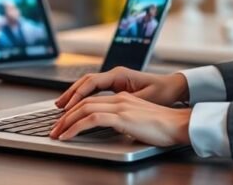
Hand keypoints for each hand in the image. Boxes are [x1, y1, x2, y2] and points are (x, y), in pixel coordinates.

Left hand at [49, 92, 191, 146]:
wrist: (178, 124)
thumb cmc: (163, 127)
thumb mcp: (139, 121)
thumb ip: (124, 121)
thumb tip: (114, 130)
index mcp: (123, 98)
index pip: (92, 100)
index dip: (76, 109)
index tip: (64, 120)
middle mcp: (119, 98)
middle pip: (84, 102)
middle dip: (65, 115)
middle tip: (54, 128)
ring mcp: (120, 106)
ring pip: (84, 109)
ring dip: (66, 122)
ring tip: (56, 133)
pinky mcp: (121, 116)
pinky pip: (91, 119)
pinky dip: (76, 127)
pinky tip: (68, 135)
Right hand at [55, 66, 189, 109]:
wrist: (174, 87)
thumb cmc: (163, 92)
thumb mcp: (145, 99)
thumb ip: (126, 102)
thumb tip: (109, 107)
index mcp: (119, 75)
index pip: (91, 83)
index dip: (77, 95)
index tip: (67, 107)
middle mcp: (115, 75)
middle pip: (85, 82)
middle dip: (70, 94)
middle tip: (58, 107)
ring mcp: (115, 79)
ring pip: (88, 85)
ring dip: (74, 95)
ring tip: (61, 106)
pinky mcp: (117, 86)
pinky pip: (94, 90)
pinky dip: (83, 97)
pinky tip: (77, 105)